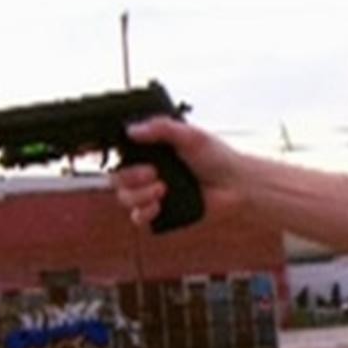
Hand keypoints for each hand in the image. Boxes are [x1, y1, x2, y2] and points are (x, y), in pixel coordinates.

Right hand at [111, 117, 247, 227]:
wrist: (236, 185)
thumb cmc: (217, 157)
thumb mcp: (190, 135)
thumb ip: (161, 128)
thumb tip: (132, 130)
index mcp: (151, 151)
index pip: (120, 153)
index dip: (111, 154)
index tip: (115, 153)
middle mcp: (148, 173)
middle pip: (116, 178)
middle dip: (129, 177)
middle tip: (152, 173)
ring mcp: (153, 194)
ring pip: (125, 198)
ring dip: (138, 195)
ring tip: (162, 189)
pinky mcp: (162, 214)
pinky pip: (138, 219)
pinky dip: (144, 212)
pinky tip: (158, 205)